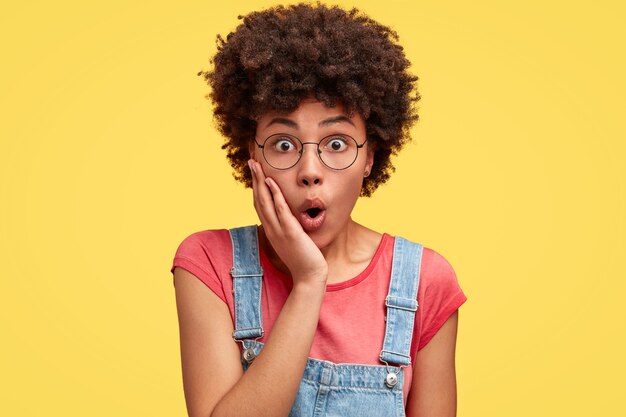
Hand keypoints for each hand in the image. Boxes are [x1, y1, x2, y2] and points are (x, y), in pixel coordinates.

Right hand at [248, 159, 327, 285]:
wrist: (309, 277)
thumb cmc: (303, 259)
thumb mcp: (292, 240)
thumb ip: (288, 227)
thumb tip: (289, 216)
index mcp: (271, 230)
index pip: (259, 204)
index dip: (255, 187)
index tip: (254, 172)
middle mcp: (271, 228)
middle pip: (258, 199)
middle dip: (254, 179)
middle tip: (251, 161)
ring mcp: (279, 230)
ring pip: (265, 202)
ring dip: (260, 182)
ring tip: (256, 165)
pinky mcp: (290, 232)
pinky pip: (280, 210)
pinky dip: (274, 195)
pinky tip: (271, 181)